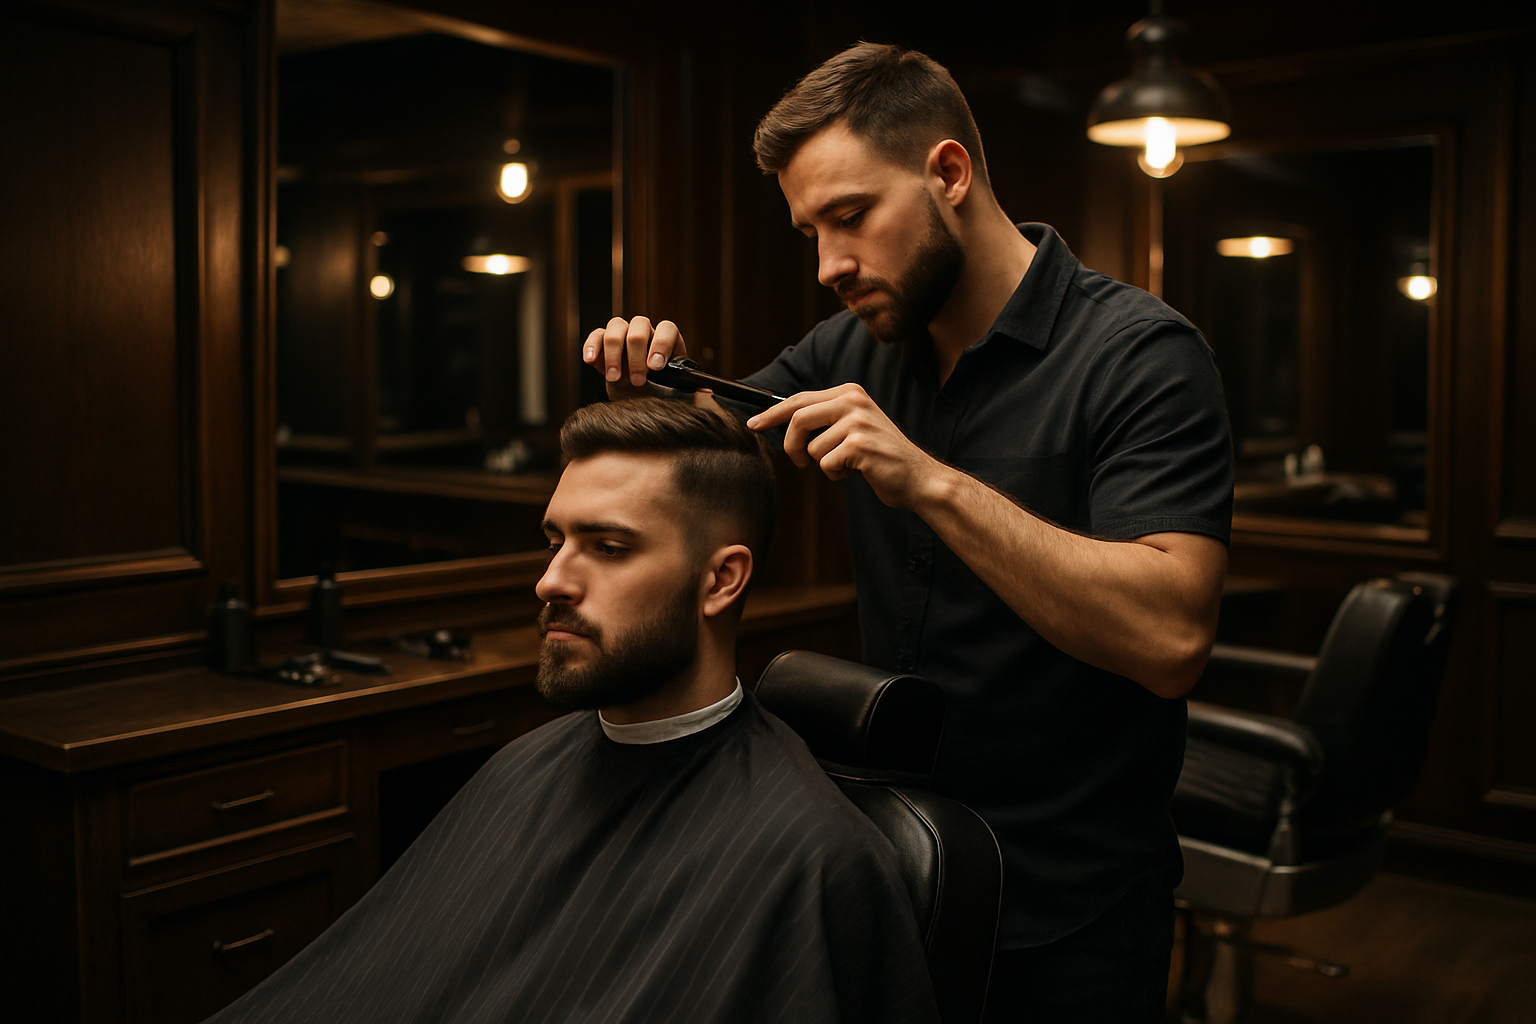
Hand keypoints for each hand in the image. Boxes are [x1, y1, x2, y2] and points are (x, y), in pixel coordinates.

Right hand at [582, 316, 688, 398]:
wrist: (638, 401)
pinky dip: (592, 346)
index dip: (661, 344)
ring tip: (616, 378)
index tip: (656, 367)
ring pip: (616, 327)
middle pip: (638, 326)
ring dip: (614, 353)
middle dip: (636, 355)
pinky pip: (596, 335)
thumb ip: (691, 388)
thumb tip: (708, 392)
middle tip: (638, 381)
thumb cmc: (662, 395)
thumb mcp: (680, 393)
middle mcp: (646, 332)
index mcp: (668, 340)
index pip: (667, 329)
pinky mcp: (603, 343)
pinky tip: (591, 362)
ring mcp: (623, 335)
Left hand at [747, 384, 938, 509]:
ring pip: (812, 447)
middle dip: (791, 445)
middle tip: (799, 461)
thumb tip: (784, 423)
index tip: (754, 423)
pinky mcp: (859, 444)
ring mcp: (857, 421)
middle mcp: (853, 401)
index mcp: (849, 393)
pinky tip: (859, 471)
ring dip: (825, 464)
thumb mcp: (853, 428)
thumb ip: (826, 420)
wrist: (917, 478)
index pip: (799, 399)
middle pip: (797, 419)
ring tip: (850, 464)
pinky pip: (826, 465)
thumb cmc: (881, 457)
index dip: (773, 413)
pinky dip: (837, 475)